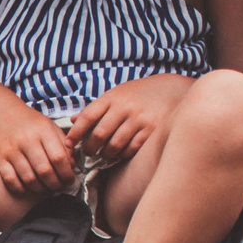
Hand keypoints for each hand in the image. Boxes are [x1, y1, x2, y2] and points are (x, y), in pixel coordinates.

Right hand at [0, 110, 73, 196]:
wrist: (1, 113)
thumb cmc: (31, 122)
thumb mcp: (51, 127)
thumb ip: (64, 145)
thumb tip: (72, 166)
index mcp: (43, 131)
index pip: (59, 158)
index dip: (67, 173)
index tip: (70, 179)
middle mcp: (27, 140)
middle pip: (45, 171)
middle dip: (56, 184)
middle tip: (60, 186)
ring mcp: (11, 150)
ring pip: (29, 179)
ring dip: (41, 189)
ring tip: (47, 189)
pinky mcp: (0, 158)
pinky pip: (10, 180)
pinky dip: (21, 189)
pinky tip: (29, 188)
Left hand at [72, 73, 193, 162]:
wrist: (172, 88)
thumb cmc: (140, 93)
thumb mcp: (118, 93)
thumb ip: (97, 107)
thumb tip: (73, 120)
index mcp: (113, 97)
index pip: (87, 117)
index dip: (75, 133)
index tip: (69, 143)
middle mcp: (125, 107)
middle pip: (99, 134)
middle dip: (90, 148)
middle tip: (89, 152)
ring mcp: (140, 118)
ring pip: (114, 145)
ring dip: (106, 154)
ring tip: (105, 154)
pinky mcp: (153, 129)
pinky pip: (132, 148)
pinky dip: (123, 154)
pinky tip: (121, 153)